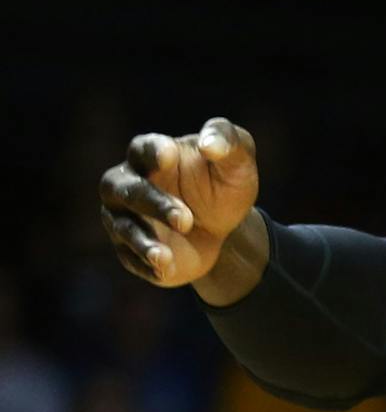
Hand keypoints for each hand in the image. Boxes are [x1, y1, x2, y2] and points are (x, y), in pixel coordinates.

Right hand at [98, 118, 259, 287]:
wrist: (223, 228)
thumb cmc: (222, 185)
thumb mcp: (237, 162)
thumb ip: (228, 142)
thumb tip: (211, 144)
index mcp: (150, 155)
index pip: (142, 149)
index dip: (153, 152)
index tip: (168, 156)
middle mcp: (128, 184)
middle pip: (127, 191)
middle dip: (154, 205)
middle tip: (186, 220)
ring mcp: (124, 218)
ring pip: (122, 228)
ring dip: (143, 242)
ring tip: (163, 257)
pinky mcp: (130, 250)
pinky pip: (131, 258)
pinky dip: (146, 264)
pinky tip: (165, 269)